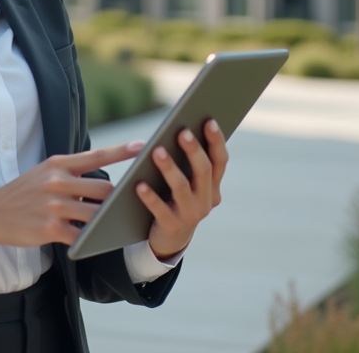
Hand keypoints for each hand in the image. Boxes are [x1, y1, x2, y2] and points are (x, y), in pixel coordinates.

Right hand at [0, 140, 143, 264]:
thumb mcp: (44, 173)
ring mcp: (53, 206)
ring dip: (106, 220)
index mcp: (58, 164)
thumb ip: (71, 175)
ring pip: (96, 213)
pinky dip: (90, 238)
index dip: (122, 150)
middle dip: (117, 198)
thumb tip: (103, 185)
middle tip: (129, 203)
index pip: (97, 154)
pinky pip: (81, 235)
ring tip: (114, 224)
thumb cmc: (23, 194)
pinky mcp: (50, 229)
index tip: (144, 146)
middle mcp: (57, 182)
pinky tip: (93, 240)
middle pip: (104, 188)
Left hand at [137, 119, 227, 259]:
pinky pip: (160, 209)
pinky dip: (149, 196)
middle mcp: (206, 201)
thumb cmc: (175, 198)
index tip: (209, 121)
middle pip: (203, 171)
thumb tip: (181, 128)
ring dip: (169, 168)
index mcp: (213, 186)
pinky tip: (139, 184)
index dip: (216, 141)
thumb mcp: (187, 181)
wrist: (169, 238)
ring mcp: (191, 215)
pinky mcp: (172, 226)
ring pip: (182, 188)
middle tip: (182, 132)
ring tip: (157, 151)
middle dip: (193, 150)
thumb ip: (187, 161)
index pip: (220, 161)